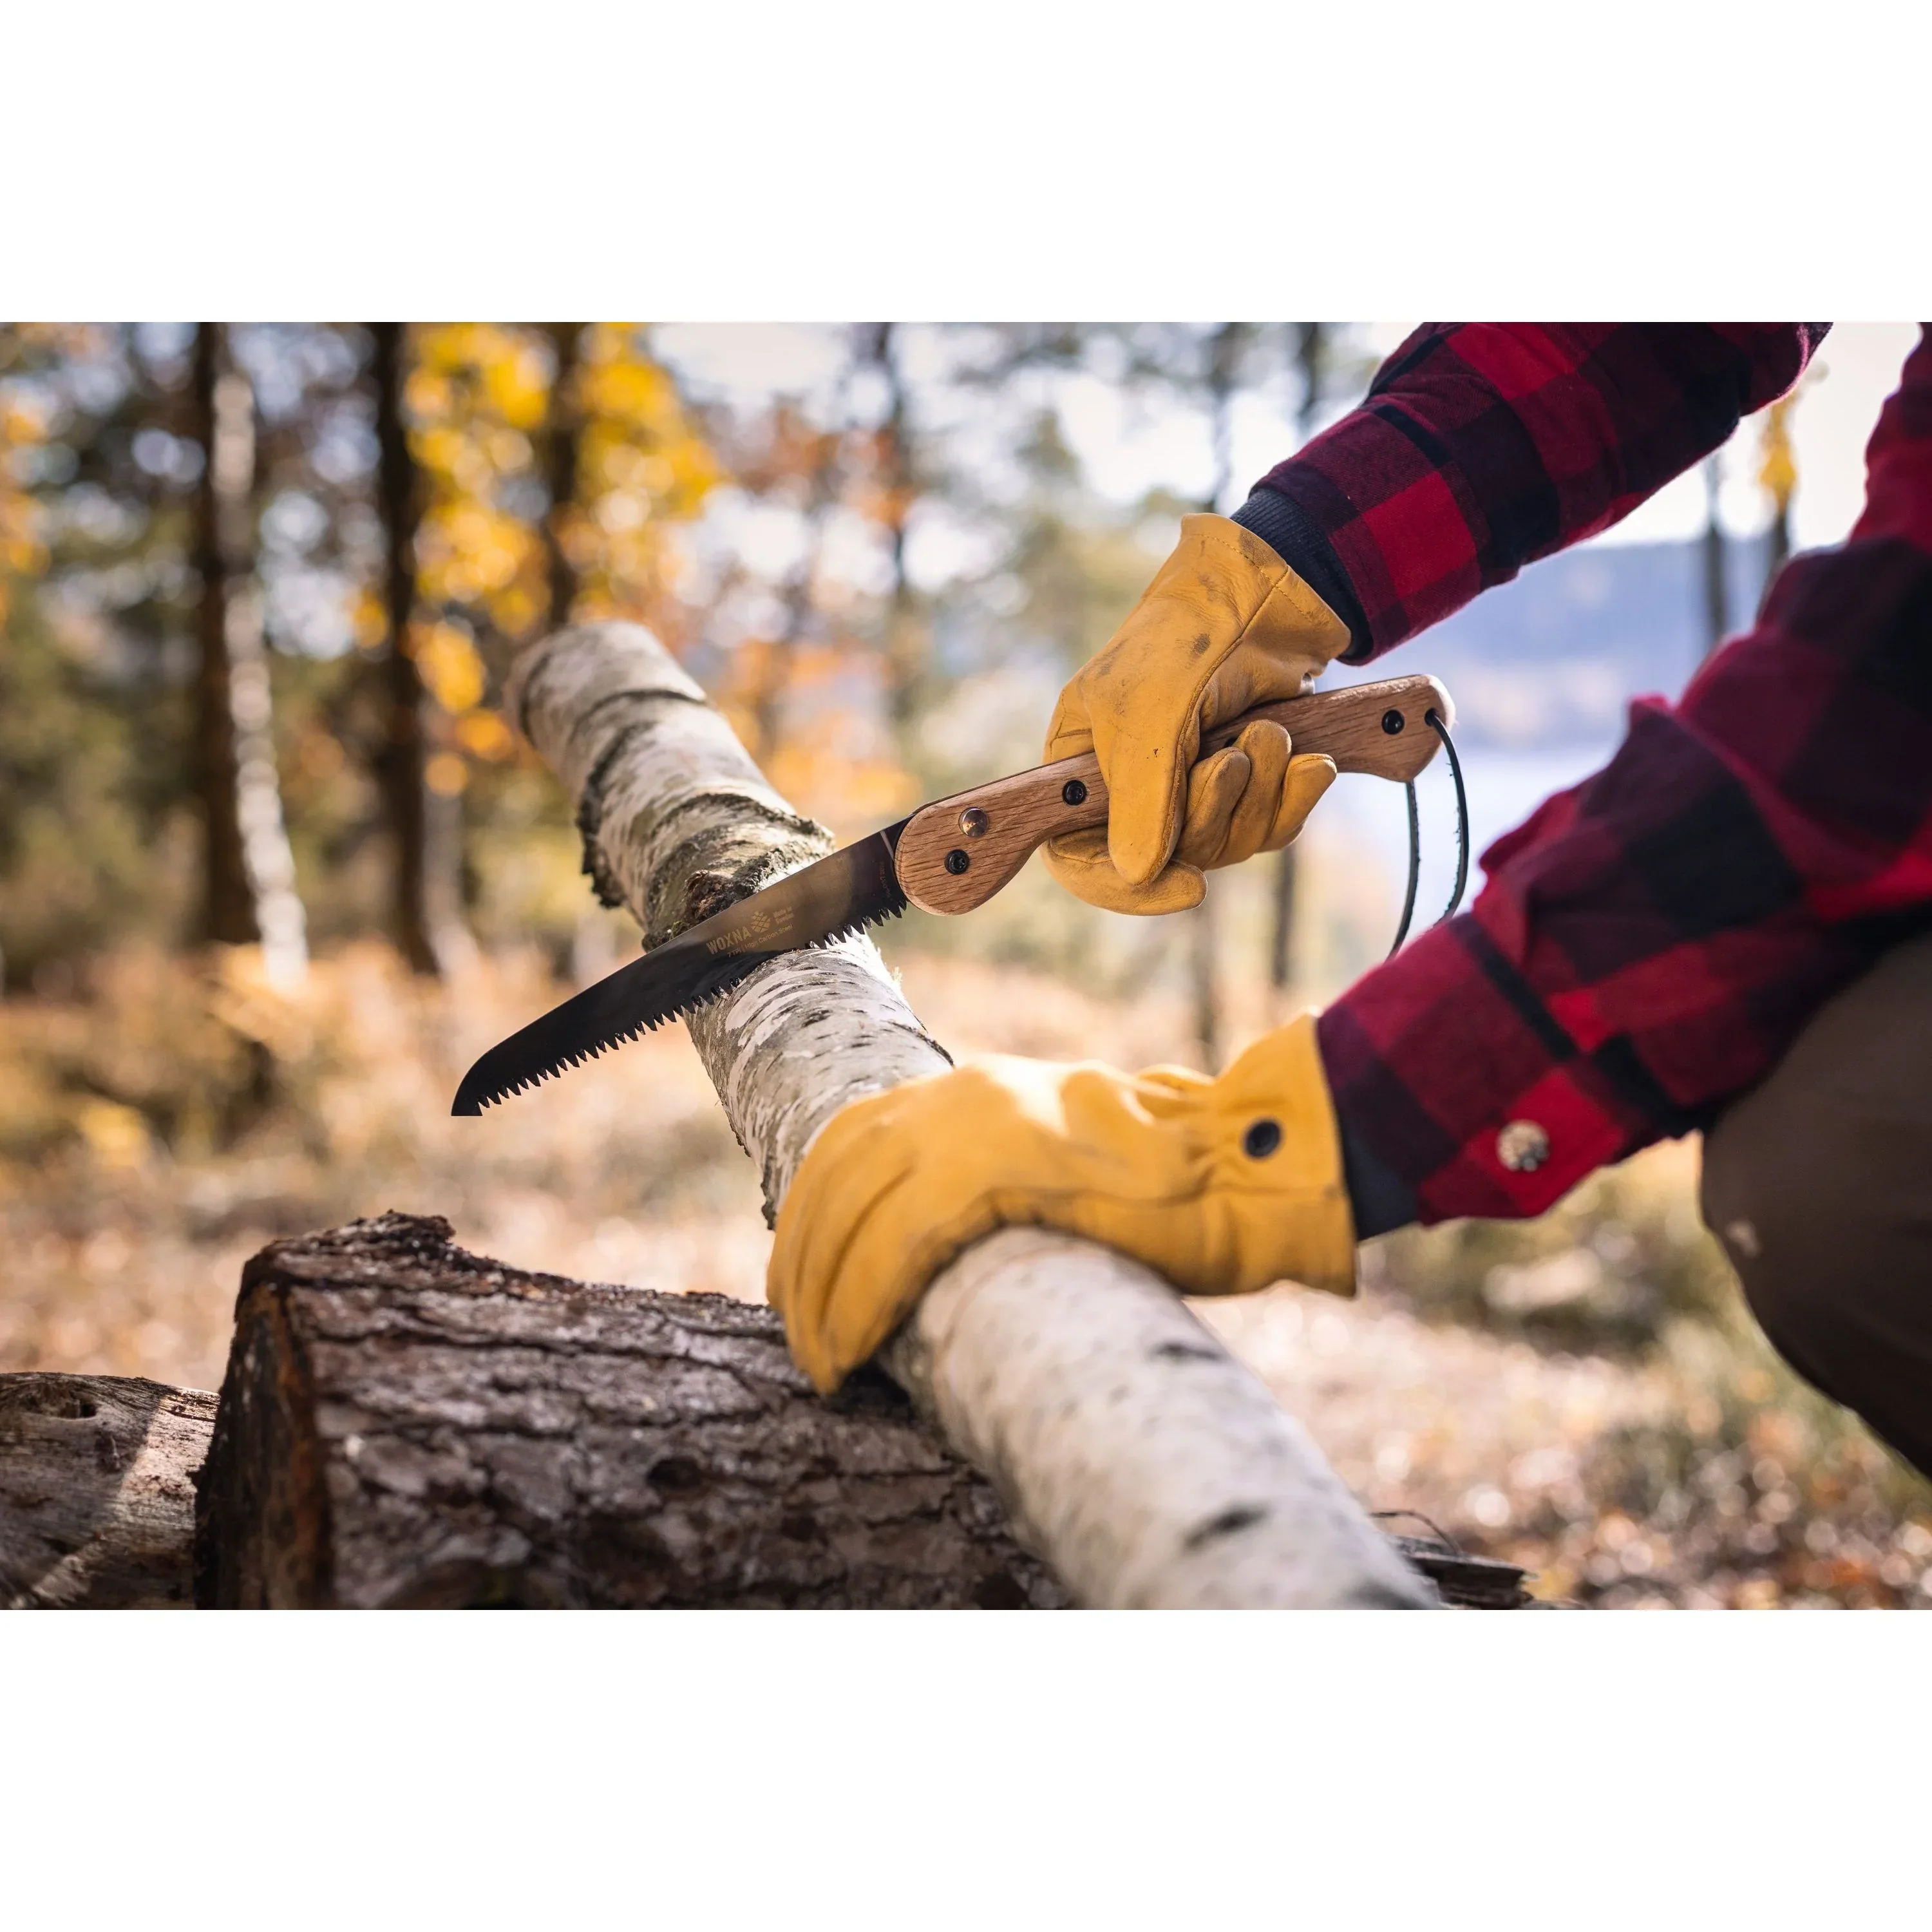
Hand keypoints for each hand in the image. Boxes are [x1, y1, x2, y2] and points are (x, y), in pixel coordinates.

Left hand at [766, 1013, 1356, 1392]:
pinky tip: (848, 1352)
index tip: (798, 1279)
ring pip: (851, 1214)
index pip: (851, 1141)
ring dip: (820, 1296)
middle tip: (799, 1339)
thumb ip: (997, 1184)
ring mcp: (973, 1127)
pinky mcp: (994, 1174)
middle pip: (836, 1177)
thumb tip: (944, 1245)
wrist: (1244, 1165)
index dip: (812, 1213)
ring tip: (820, 1364)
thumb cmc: (1173, 1190)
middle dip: (802, 1263)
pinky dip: (859, 1304)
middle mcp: (959, 1094)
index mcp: (972, 1088)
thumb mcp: (1059, 1165)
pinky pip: (894, 1247)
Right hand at [1044, 514, 1349, 914]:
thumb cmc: (1188, 636)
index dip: (1124, 887)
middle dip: (1215, 812)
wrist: (1272, 592)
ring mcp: (1190, 787)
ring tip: (1268, 732)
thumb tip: (1138, 875)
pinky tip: (1311, 761)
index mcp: (1081, 765)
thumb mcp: (1152, 712)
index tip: (1188, 889)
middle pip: (1166, 858)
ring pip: (1225, 846)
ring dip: (1260, 793)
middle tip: (1233, 759)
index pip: (1077, 857)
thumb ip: (1142, 797)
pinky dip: (1295, 797)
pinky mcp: (1246, 783)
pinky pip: (1270, 828)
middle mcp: (1130, 786)